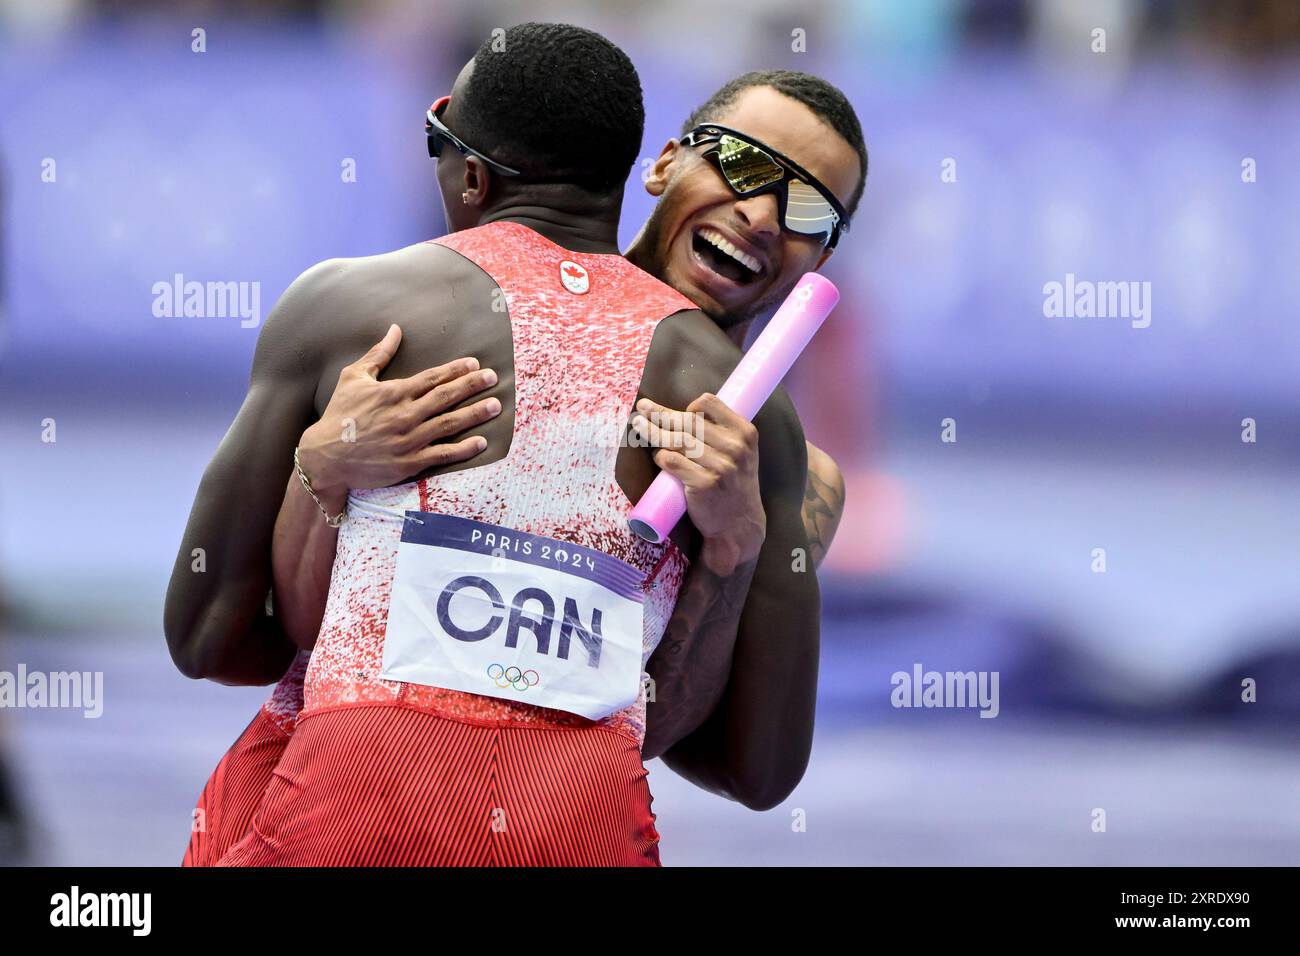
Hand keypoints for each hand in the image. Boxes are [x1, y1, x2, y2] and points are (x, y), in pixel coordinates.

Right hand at [297, 324, 500, 501]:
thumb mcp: (353, 377)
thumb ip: (378, 354)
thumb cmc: (340, 414)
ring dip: (474, 413)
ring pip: (449, 423)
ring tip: (495, 405)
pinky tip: (481, 442)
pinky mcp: (409, 463)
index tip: (475, 363)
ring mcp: (409, 439)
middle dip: (472, 386)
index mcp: (394, 392)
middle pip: (446, 397)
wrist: (325, 456)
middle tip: (493, 378)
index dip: (456, 369)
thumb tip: (394, 329)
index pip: (433, 377)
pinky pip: (442, 454)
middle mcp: (405, 414)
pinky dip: (463, 449)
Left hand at [631, 393, 765, 573]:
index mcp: (745, 433)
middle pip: (688, 421)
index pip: (710, 403)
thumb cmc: (735, 484)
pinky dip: (661, 456)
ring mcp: (720, 466)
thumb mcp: (743, 454)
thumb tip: (685, 412)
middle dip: (661, 413)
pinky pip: (672, 461)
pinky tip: (657, 455)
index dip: (690, 406)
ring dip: (653, 432)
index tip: (679, 412)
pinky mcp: (704, 484)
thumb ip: (723, 433)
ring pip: (677, 440)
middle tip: (642, 407)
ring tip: (639, 426)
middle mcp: (735, 447)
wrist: (740, 524)